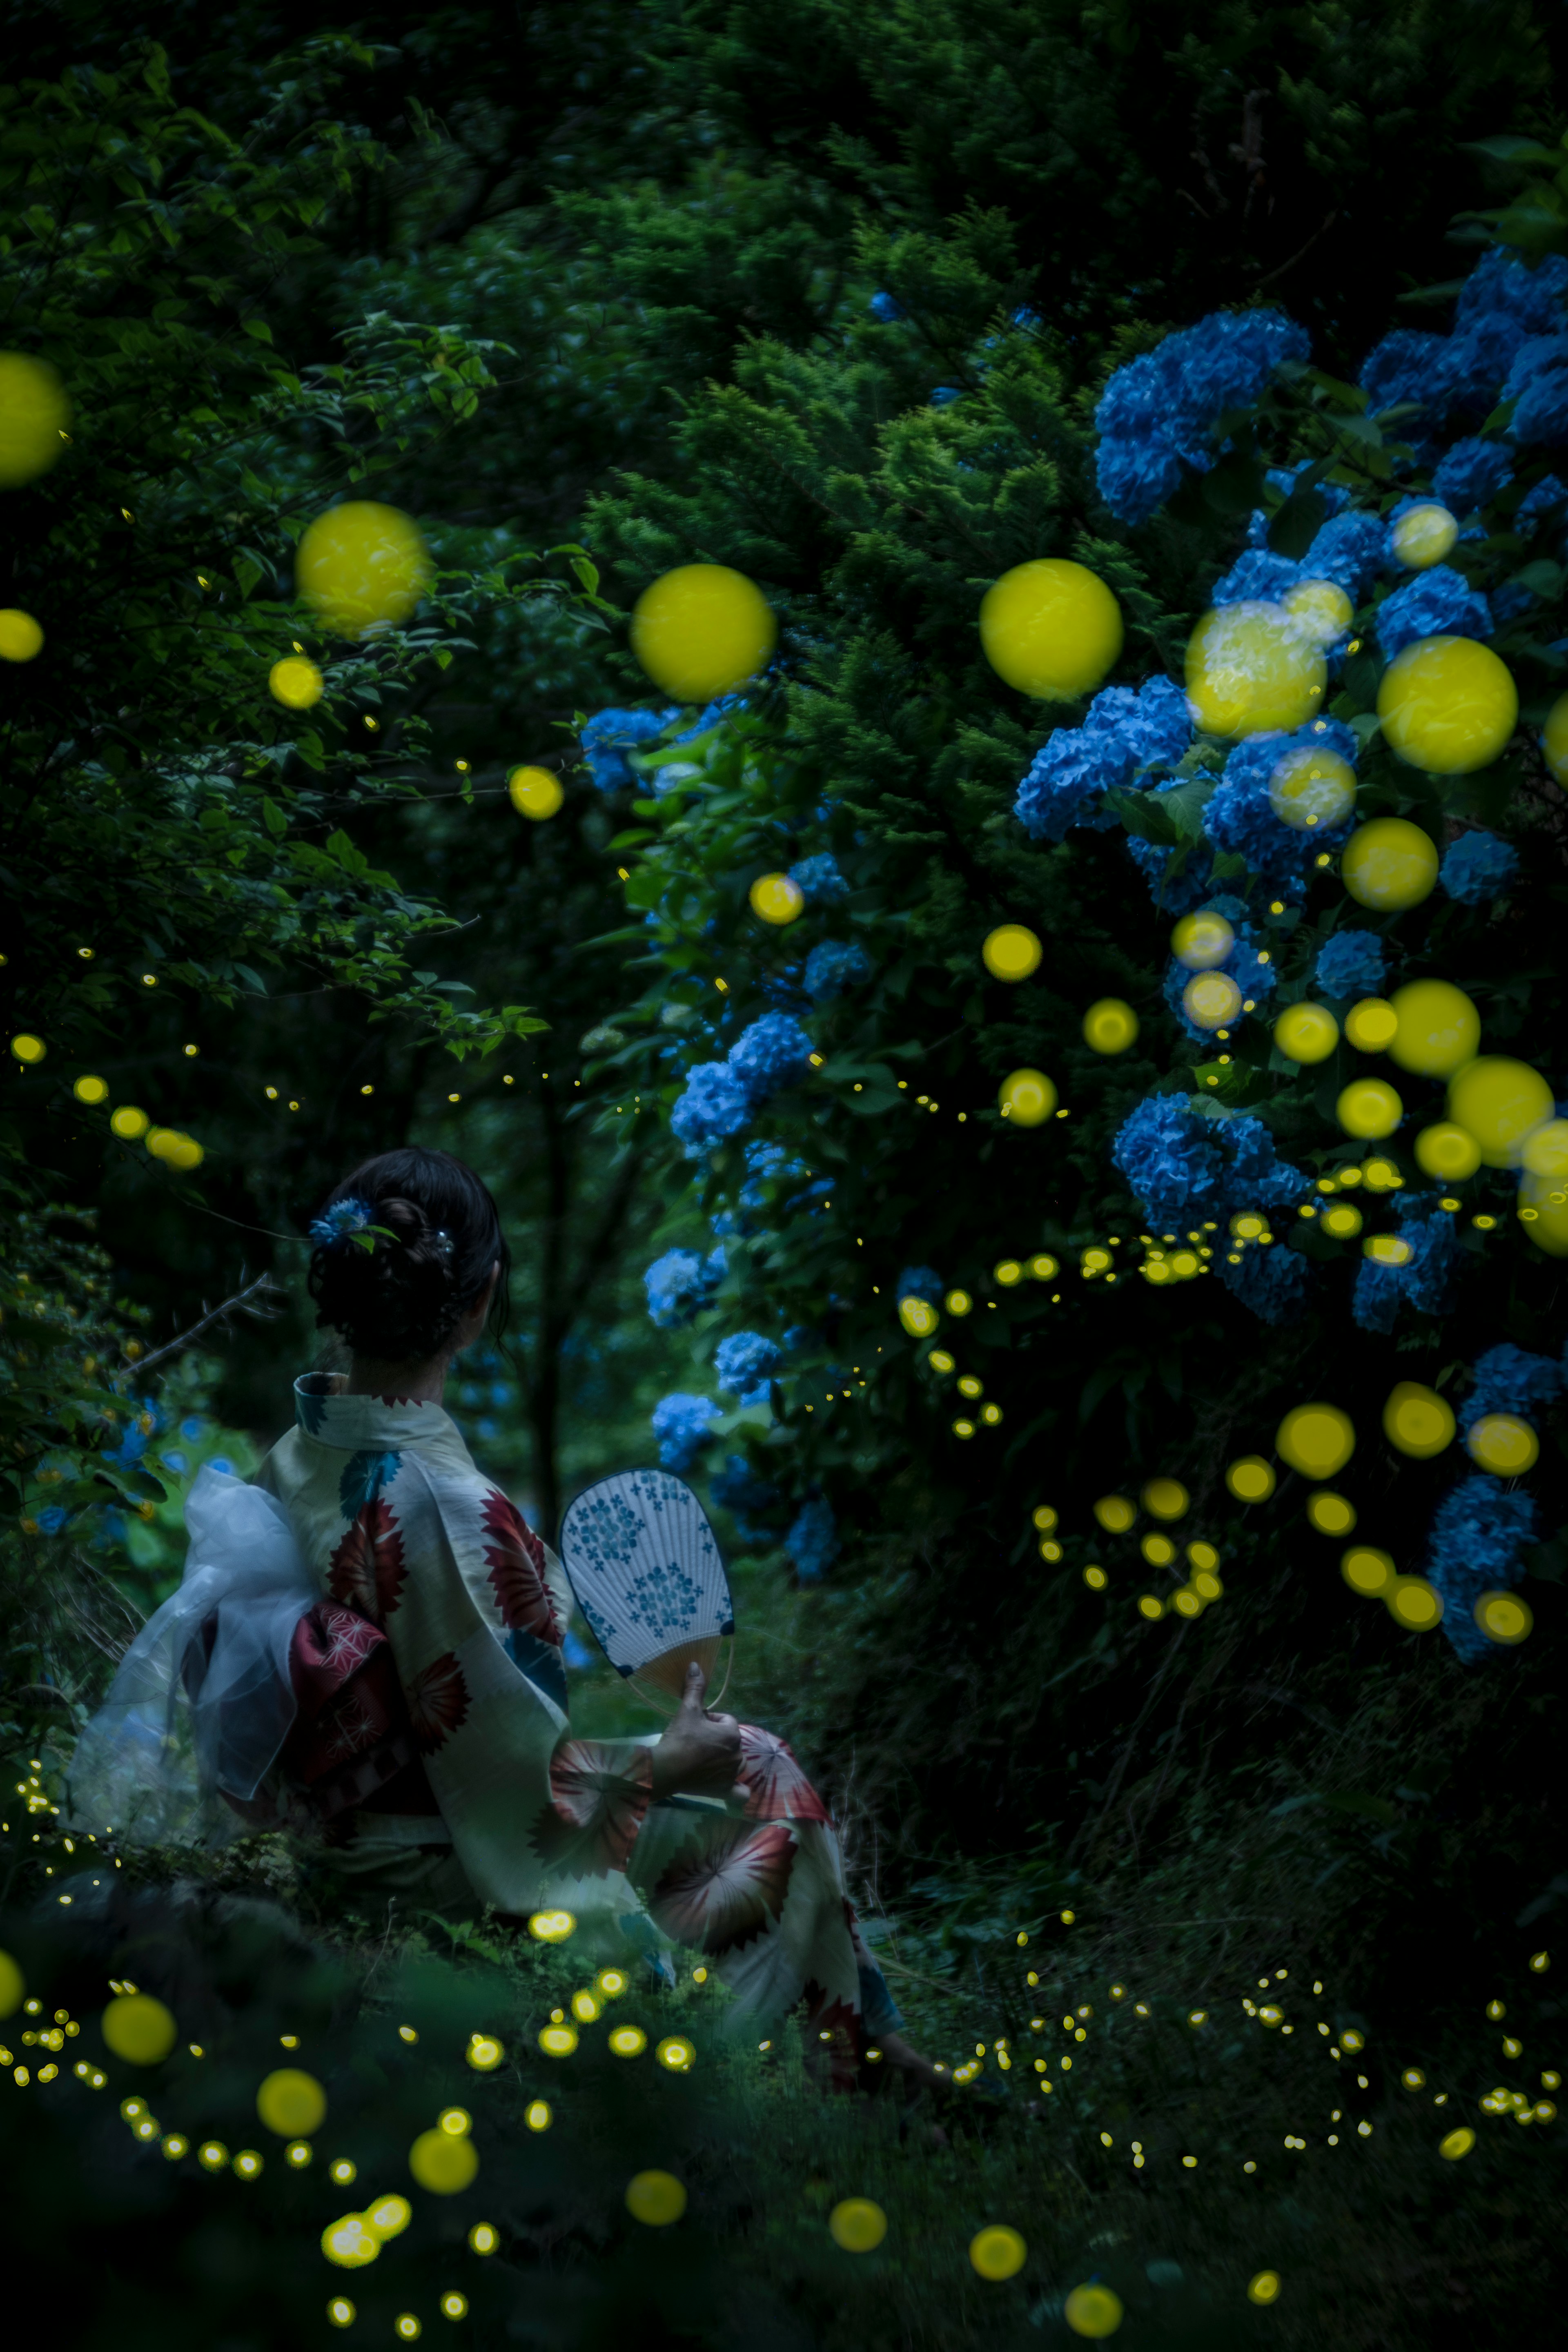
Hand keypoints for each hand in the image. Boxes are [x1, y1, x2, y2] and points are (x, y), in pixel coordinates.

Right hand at [649, 1662, 742, 1801]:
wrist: (665, 1768)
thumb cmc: (679, 1737)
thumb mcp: (688, 1709)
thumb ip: (695, 1687)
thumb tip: (696, 1664)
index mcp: (732, 1734)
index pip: (725, 1721)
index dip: (709, 1721)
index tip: (693, 1725)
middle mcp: (737, 1754)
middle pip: (730, 1742)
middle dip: (715, 1740)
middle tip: (693, 1742)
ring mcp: (731, 1774)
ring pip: (734, 1763)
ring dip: (724, 1760)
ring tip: (703, 1760)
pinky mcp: (723, 1790)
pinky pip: (739, 1792)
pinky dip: (737, 1790)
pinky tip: (732, 1788)